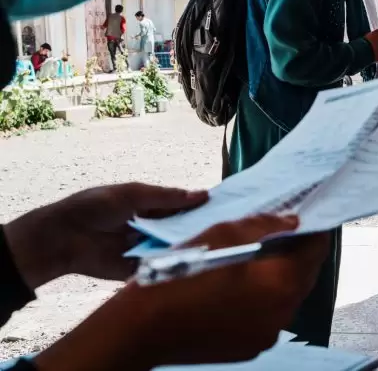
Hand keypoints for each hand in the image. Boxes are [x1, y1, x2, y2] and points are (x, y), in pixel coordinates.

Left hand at [4, 182, 207, 288]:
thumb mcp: (133, 194)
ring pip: (174, 250)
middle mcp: (151, 229)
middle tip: (227, 230)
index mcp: (150, 207)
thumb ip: (167, 197)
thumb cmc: (95, 207)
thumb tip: (203, 194)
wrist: (63, 238)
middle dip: (199, 229)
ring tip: (217, 247)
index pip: (182, 207)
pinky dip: (173, 267)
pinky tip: (194, 265)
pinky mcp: (137, 270)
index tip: (226, 209)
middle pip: (181, 230)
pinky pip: (159, 269)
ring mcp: (145, 250)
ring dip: (189, 248)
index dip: (200, 208)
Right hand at [33, 214, 329, 370]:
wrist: (143, 326)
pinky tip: (240, 284)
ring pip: (286, 296)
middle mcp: (283, 312)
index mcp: (283, 282)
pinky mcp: (251, 346)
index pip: (316, 249)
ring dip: (279, 276)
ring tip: (257, 257)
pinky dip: (262, 298)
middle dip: (296, 253)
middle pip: (304, 274)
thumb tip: (291, 222)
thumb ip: (266, 225)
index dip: (313, 229)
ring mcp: (268, 334)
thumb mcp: (224, 233)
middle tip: (282, 233)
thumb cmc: (183, 273)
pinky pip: (268, 315)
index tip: (307, 217)